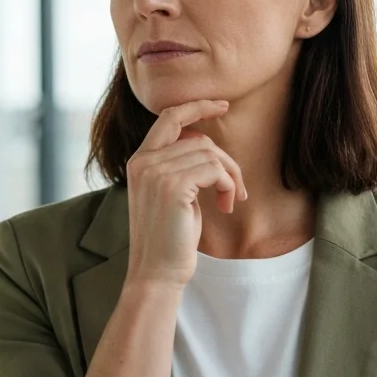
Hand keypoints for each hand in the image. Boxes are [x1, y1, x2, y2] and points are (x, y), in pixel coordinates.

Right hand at [125, 100, 246, 287]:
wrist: (157, 272)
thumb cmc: (170, 237)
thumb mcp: (172, 194)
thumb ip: (180, 165)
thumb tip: (205, 141)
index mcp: (139, 161)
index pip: (169, 117)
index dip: (197, 107)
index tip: (223, 105)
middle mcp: (144, 162)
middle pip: (199, 139)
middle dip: (226, 161)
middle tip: (237, 189)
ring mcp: (156, 172)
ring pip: (211, 153)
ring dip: (231, 177)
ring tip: (230, 200)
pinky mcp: (173, 186)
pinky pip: (215, 169)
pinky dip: (229, 185)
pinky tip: (226, 205)